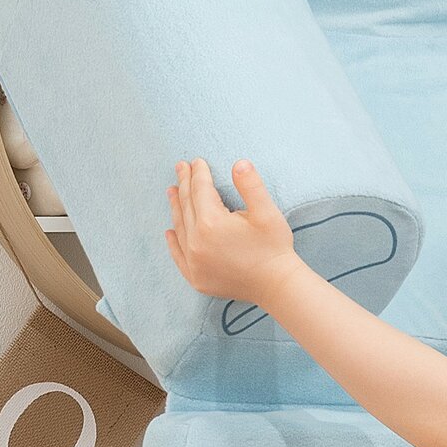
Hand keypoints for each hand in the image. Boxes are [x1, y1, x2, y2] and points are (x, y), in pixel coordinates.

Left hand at [165, 158, 297, 305]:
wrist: (277, 285)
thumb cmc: (274, 248)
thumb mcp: (267, 213)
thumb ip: (251, 186)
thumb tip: (239, 163)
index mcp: (211, 222)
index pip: (200, 190)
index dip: (199, 173)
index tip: (197, 161)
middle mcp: (196, 241)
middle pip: (187, 205)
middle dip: (184, 184)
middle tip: (181, 167)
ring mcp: (193, 261)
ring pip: (180, 227)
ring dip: (176, 207)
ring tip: (172, 191)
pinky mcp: (196, 277)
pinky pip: (178, 254)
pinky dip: (173, 241)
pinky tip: (169, 231)